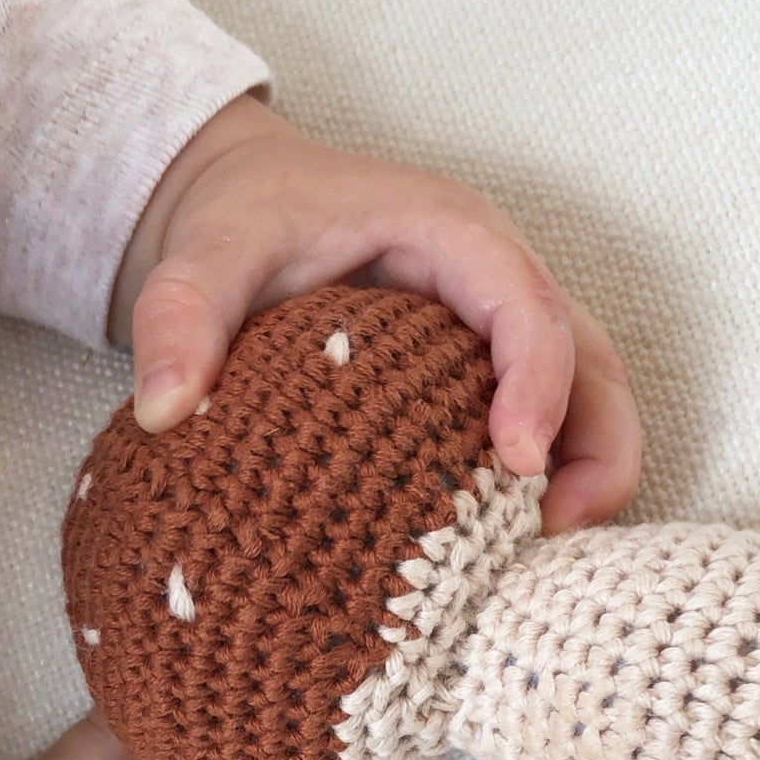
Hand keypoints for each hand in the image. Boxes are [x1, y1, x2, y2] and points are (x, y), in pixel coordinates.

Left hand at [109, 94, 642, 534]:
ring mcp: (499, 331)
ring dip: (587, 473)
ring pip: (587, 398)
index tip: (515, 463)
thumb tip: (165, 409)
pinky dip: (545, 483)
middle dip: (595, 447)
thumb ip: (181, 312)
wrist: (249, 205)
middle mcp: (496, 282)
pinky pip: (546, 424)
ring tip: (543, 554)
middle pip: (591, 360)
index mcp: (453, 234)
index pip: (528, 303)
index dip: (540, 382)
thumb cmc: (246, 218)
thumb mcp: (205, 251)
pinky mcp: (484, 373)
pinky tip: (504, 543)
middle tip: (557, 532)